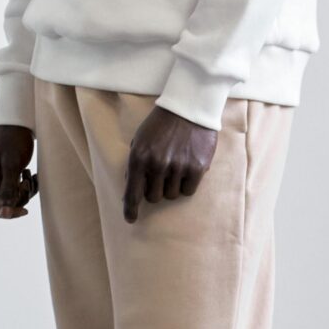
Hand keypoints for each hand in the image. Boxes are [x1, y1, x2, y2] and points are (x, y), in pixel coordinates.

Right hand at [0, 124, 37, 217]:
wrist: (17, 123)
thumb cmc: (13, 140)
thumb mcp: (12, 166)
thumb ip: (8, 191)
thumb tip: (5, 214)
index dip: (7, 212)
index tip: (24, 209)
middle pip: (1, 205)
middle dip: (18, 198)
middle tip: (27, 182)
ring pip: (10, 199)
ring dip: (24, 192)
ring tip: (29, 176)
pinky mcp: (2, 176)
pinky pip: (14, 190)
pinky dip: (24, 186)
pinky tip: (29, 174)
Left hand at [122, 103, 216, 221]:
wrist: (189, 109)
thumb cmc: (161, 125)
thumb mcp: (139, 140)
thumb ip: (135, 163)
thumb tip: (132, 188)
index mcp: (139, 158)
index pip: (132, 192)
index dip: (130, 209)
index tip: (131, 219)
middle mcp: (157, 165)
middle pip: (154, 198)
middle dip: (155, 190)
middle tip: (160, 176)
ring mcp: (178, 167)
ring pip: (171, 195)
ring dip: (171, 186)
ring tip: (175, 167)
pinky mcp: (197, 168)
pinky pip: (188, 191)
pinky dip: (186, 184)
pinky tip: (187, 169)